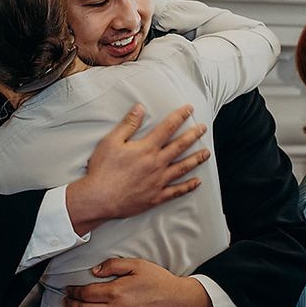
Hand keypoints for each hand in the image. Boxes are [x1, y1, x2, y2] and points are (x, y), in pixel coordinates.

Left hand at [62, 258, 213, 306]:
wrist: (180, 302)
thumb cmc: (159, 281)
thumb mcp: (137, 264)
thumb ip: (112, 265)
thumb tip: (94, 271)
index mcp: (116, 292)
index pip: (86, 293)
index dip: (74, 292)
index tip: (68, 289)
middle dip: (71, 305)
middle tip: (65, 301)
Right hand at [66, 104, 209, 234]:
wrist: (99, 198)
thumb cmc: (103, 169)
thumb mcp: (111, 141)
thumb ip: (128, 124)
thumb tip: (140, 108)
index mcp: (147, 149)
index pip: (167, 128)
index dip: (180, 117)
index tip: (189, 109)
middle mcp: (157, 164)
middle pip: (180, 146)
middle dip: (193, 135)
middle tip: (203, 128)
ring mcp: (158, 182)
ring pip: (183, 168)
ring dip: (196, 159)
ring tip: (206, 153)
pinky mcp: (156, 197)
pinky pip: (176, 191)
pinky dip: (188, 186)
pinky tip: (197, 182)